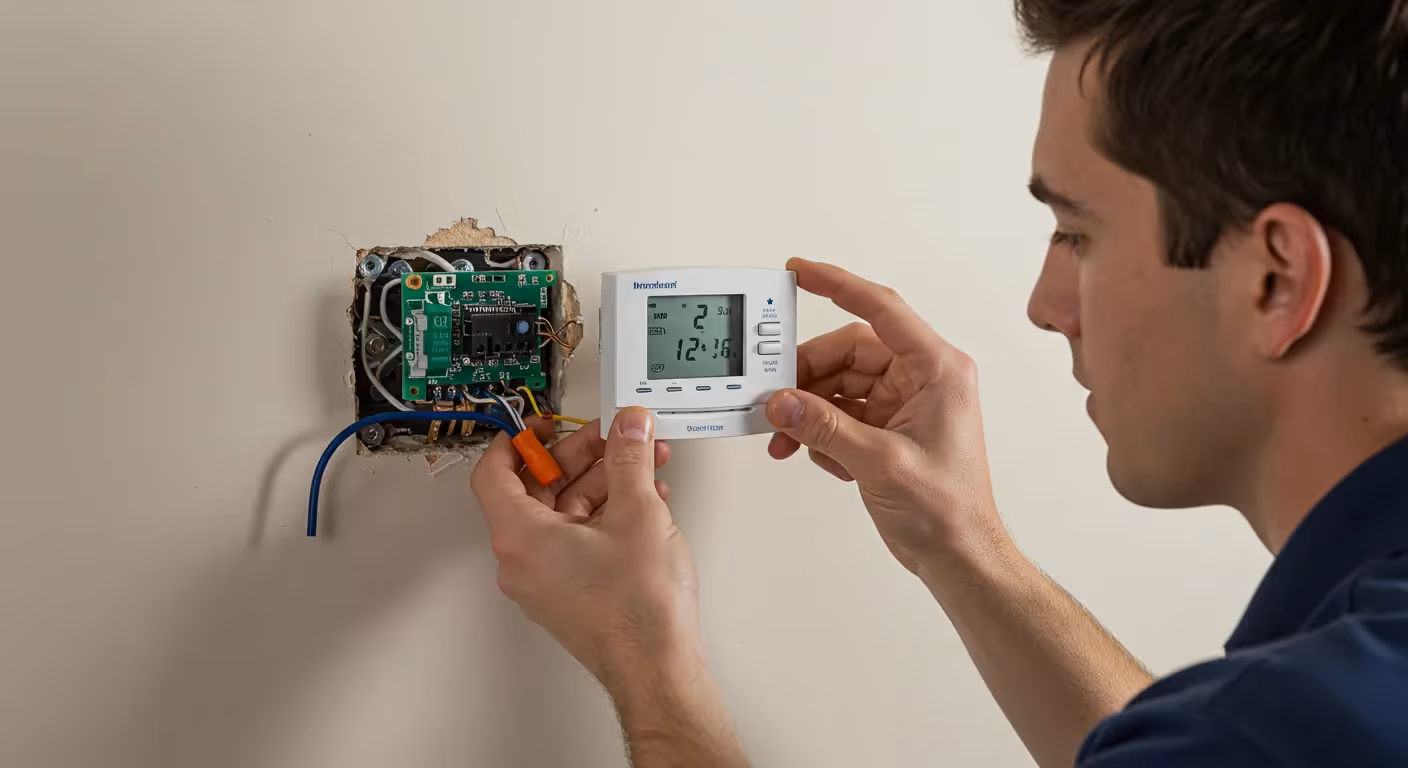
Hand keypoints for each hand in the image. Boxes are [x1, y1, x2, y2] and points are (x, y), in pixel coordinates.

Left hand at [470, 408, 704, 690]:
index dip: (518, 440)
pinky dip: (606, 514)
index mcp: (521, 537)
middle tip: (614, 438)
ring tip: (644, 467)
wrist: (657, 666)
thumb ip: (629, 459)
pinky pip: (577, 538)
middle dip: (582, 457)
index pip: (495, 473)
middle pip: (538, 489)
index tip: (542, 424)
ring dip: (604, 483)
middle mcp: (523, 560)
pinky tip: (645, 501)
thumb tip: (627, 428)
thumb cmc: (637, 611)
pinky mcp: (569, 592)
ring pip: (565, 513)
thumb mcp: (638, 512)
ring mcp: (545, 580)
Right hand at [768, 258, 1009, 573]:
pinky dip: (818, 429)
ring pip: (838, 383)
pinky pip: (839, 410)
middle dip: (807, 375)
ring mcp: (902, 403)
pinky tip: (815, 453)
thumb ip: (825, 429)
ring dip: (807, 408)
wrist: (959, 555)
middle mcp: (920, 379)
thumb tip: (783, 404)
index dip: (837, 284)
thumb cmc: (949, 510)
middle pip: (847, 351)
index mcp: (936, 369)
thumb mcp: (881, 463)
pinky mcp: (885, 427)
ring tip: (786, 434)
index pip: (881, 308)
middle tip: (774, 394)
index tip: (799, 271)